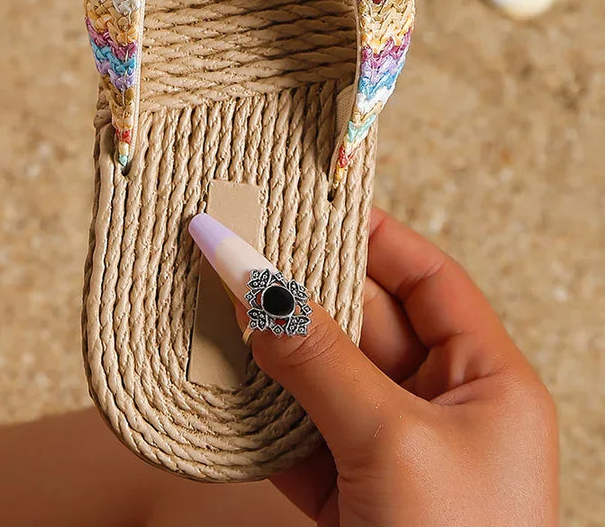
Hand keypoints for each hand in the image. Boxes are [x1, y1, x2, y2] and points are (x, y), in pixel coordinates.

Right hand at [246, 208, 558, 525]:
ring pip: (318, 375)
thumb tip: (254, 287)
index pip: (427, 279)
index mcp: (487, 383)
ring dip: (266, 344)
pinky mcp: (347, 497)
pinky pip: (294, 430)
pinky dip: (254, 407)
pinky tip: (216, 375)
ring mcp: (390, 454)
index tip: (308, 200)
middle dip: (298, 286)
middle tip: (237, 241)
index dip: (371, 234)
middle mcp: (441, 411)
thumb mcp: (392, 441)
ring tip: (211, 296)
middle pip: (361, 322)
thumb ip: (318, 359)